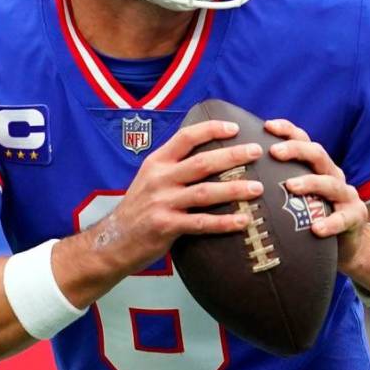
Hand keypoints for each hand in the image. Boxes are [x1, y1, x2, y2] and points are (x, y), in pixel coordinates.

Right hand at [92, 120, 263, 274]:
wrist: (112, 241)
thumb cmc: (138, 208)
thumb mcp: (150, 178)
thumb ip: (174, 166)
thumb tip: (209, 154)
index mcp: (157, 162)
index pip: (186, 137)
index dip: (211, 130)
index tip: (234, 128)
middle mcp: (159, 179)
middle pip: (202, 163)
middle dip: (232, 156)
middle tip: (256, 151)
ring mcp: (162, 203)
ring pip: (205, 192)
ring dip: (234, 189)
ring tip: (257, 188)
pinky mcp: (166, 226)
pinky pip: (201, 223)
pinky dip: (224, 222)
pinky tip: (243, 221)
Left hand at [265, 119, 368, 272]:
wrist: (346, 244)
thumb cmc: (312, 216)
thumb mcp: (297, 195)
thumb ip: (276, 182)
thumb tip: (236, 175)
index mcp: (317, 166)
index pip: (303, 140)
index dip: (288, 130)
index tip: (267, 125)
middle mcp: (333, 174)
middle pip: (318, 154)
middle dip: (296, 150)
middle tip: (274, 152)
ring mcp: (347, 195)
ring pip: (330, 183)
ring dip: (310, 182)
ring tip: (290, 186)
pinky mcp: (355, 216)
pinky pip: (344, 218)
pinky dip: (331, 222)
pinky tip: (316, 229)